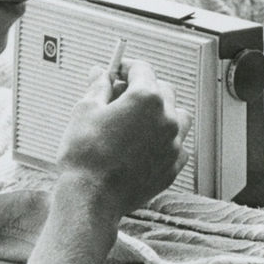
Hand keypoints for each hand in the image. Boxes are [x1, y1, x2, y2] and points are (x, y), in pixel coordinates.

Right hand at [55, 58, 189, 216]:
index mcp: (146, 98)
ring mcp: (173, 144)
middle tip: (119, 97)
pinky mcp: (173, 167)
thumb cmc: (86, 155)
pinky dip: (166, 141)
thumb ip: (97, 87)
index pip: (142, 69)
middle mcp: (167, 118)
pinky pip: (178, 146)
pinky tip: (146, 146)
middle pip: (162, 90)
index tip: (117, 71)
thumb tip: (100, 73)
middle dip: (143, 88)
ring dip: (162, 113)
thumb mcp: (84, 110)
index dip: (126, 66)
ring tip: (138, 122)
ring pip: (178, 117)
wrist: (92, 197)